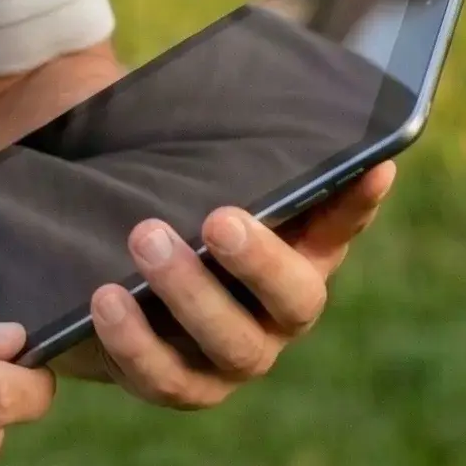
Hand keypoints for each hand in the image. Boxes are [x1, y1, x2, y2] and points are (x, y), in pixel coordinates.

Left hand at [61, 162, 395, 407]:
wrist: (91, 259)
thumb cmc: (158, 201)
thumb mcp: (186, 168)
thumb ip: (222, 146)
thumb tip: (255, 81)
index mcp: (297, 254)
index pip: (341, 224)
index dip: (359, 201)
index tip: (375, 164)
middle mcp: (277, 314)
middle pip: (296, 301)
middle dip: (260, 262)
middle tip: (218, 219)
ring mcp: (230, 358)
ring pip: (232, 346)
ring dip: (190, 294)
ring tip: (145, 239)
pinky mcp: (174, 384)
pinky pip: (162, 377)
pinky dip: (135, 341)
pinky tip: (107, 299)